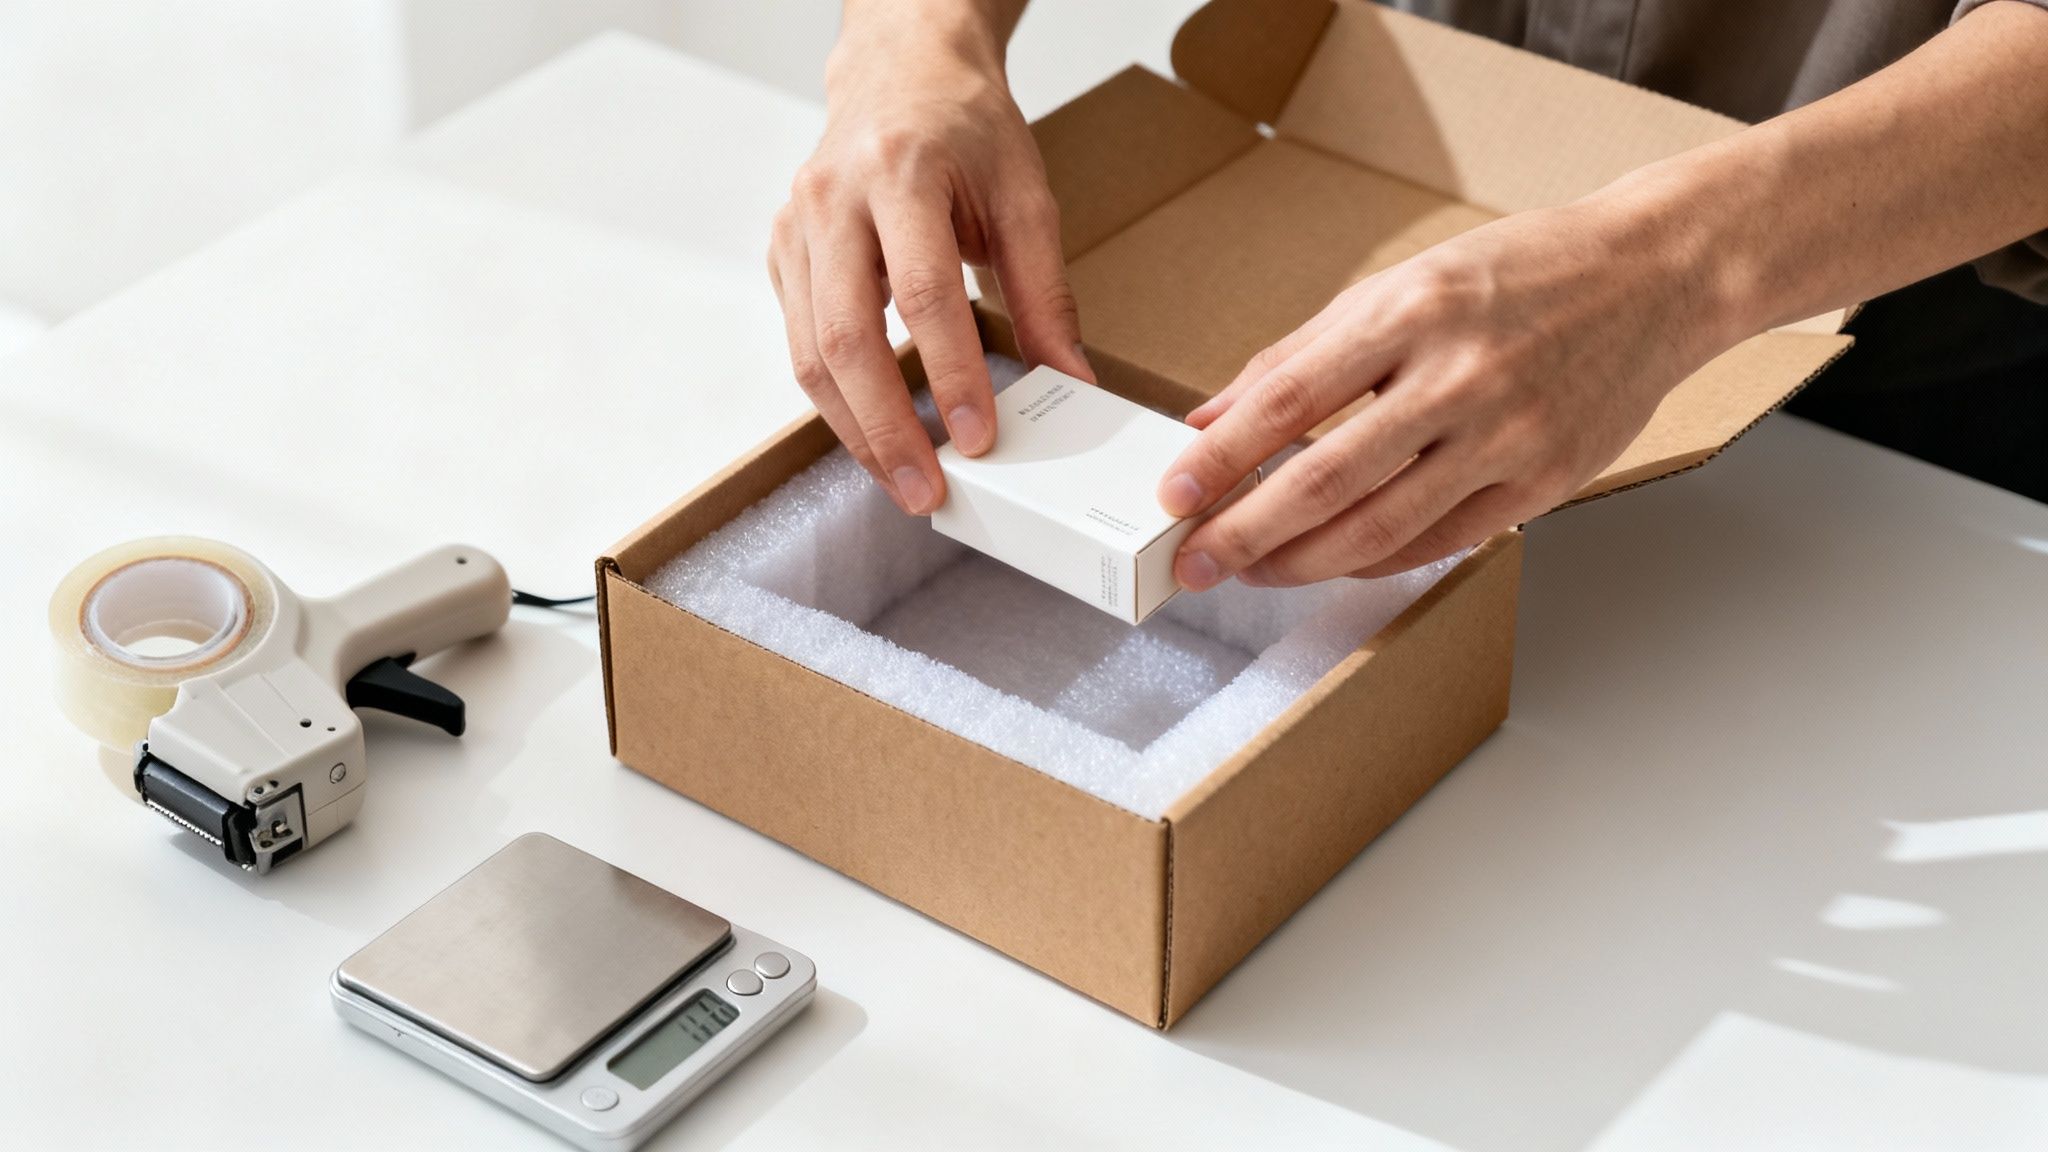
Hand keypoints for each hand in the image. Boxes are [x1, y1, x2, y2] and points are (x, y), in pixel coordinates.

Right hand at [768, 6, 1092, 514]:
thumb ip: (1045, 293)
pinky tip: (874, 433)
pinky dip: (837, 399)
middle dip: (886, 428)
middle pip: (846, 339)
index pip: (923, 294)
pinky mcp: (781, 254)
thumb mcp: (1026, 196)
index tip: (977, 439)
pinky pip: (801, 344)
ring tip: (901, 481)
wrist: (900, 73)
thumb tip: (1071, 381)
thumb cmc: (965, 130)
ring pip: (809, 354)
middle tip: (927, 491)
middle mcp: (831, 201)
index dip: (950, 375)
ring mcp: (795, 228)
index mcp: (899, 174)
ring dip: (854, 430)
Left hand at [1158, 188, 1742, 587]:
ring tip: (1254, 571)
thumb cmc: (1520, 275)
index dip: (1222, 457)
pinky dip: (1375, 561)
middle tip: (1195, 563)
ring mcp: (1506, 438)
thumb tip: (1213, 415)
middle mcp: (1458, 377)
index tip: (1174, 494)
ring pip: (1381, 527)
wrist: (1655, 278)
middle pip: (1326, 478)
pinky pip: (1439, 543)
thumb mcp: (1400, 284)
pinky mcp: (1543, 483)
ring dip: (1303, 561)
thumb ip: (1301, 353)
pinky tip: (1333, 564)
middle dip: (1246, 532)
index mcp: (1410, 313)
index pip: (1288, 399)